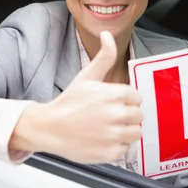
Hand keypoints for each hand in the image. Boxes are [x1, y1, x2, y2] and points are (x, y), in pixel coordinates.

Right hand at [12, 31, 142, 162]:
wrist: (49, 128)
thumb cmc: (68, 103)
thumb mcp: (87, 76)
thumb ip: (104, 57)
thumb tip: (107, 35)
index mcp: (115, 94)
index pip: (137, 97)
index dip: (125, 100)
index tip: (112, 103)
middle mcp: (117, 114)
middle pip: (138, 115)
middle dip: (126, 115)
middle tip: (109, 116)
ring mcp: (114, 135)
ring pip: (136, 133)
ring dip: (125, 131)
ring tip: (107, 128)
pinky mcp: (111, 152)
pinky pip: (126, 149)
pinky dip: (116, 146)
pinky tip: (102, 139)